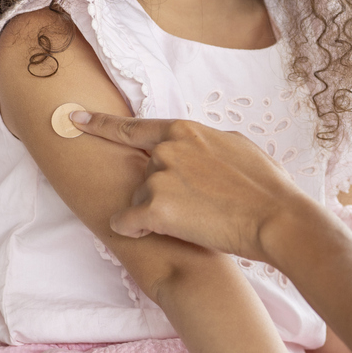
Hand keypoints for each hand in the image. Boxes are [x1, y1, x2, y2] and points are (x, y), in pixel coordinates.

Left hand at [69, 111, 327, 261]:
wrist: (277, 218)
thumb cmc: (266, 186)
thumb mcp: (237, 146)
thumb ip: (204, 144)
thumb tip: (197, 147)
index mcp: (184, 130)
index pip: (132, 127)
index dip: (99, 124)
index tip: (75, 119)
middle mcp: (164, 149)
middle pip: (142, 175)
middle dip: (160, 193)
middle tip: (197, 206)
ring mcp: (157, 176)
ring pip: (139, 200)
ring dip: (157, 213)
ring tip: (197, 219)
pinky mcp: (153, 207)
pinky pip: (126, 222)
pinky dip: (137, 231)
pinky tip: (160, 233)